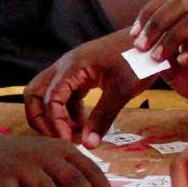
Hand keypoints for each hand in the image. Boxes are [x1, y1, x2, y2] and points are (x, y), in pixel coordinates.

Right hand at [24, 28, 150, 147]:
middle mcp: (66, 66)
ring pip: (47, 94)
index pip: (49, 98)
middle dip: (40, 118)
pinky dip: (68, 112)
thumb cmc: (138, 60)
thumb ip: (103, 118)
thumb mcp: (122, 90)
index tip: (68, 141)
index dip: (55, 123)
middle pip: (34, 92)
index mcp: (72, 67)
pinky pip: (65, 95)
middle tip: (57, 138)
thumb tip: (88, 146)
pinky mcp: (82, 75)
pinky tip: (84, 126)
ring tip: (74, 136)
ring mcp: (72, 70)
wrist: (153, 41)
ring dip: (55, 117)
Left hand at [125, 0, 187, 111]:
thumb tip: (139, 50)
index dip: (148, 13)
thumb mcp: (173, 70)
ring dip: (171, 37)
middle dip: (156, 22)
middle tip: (141, 46)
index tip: (134, 35)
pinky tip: (182, 63)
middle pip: (182, 3)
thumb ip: (158, 58)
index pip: (170, 0)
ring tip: (157, 57)